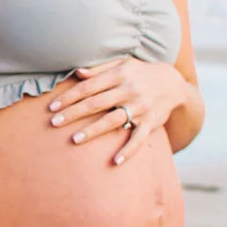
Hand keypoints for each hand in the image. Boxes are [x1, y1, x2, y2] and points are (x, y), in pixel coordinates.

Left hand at [45, 58, 193, 165]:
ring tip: (74, 139)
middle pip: (96, 103)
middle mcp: (129, 90)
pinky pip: (139, 138)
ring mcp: (141, 107)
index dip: (69, 97)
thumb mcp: (123, 64)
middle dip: (74, 113)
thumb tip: (77, 72)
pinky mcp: (151, 122)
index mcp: (119, 75)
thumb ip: (99, 69)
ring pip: (113, 120)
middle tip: (54, 123)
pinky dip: (128, 150)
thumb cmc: (140, 73)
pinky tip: (115, 161)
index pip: (89, 87)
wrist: (174, 84)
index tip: (52, 107)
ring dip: (93, 130)